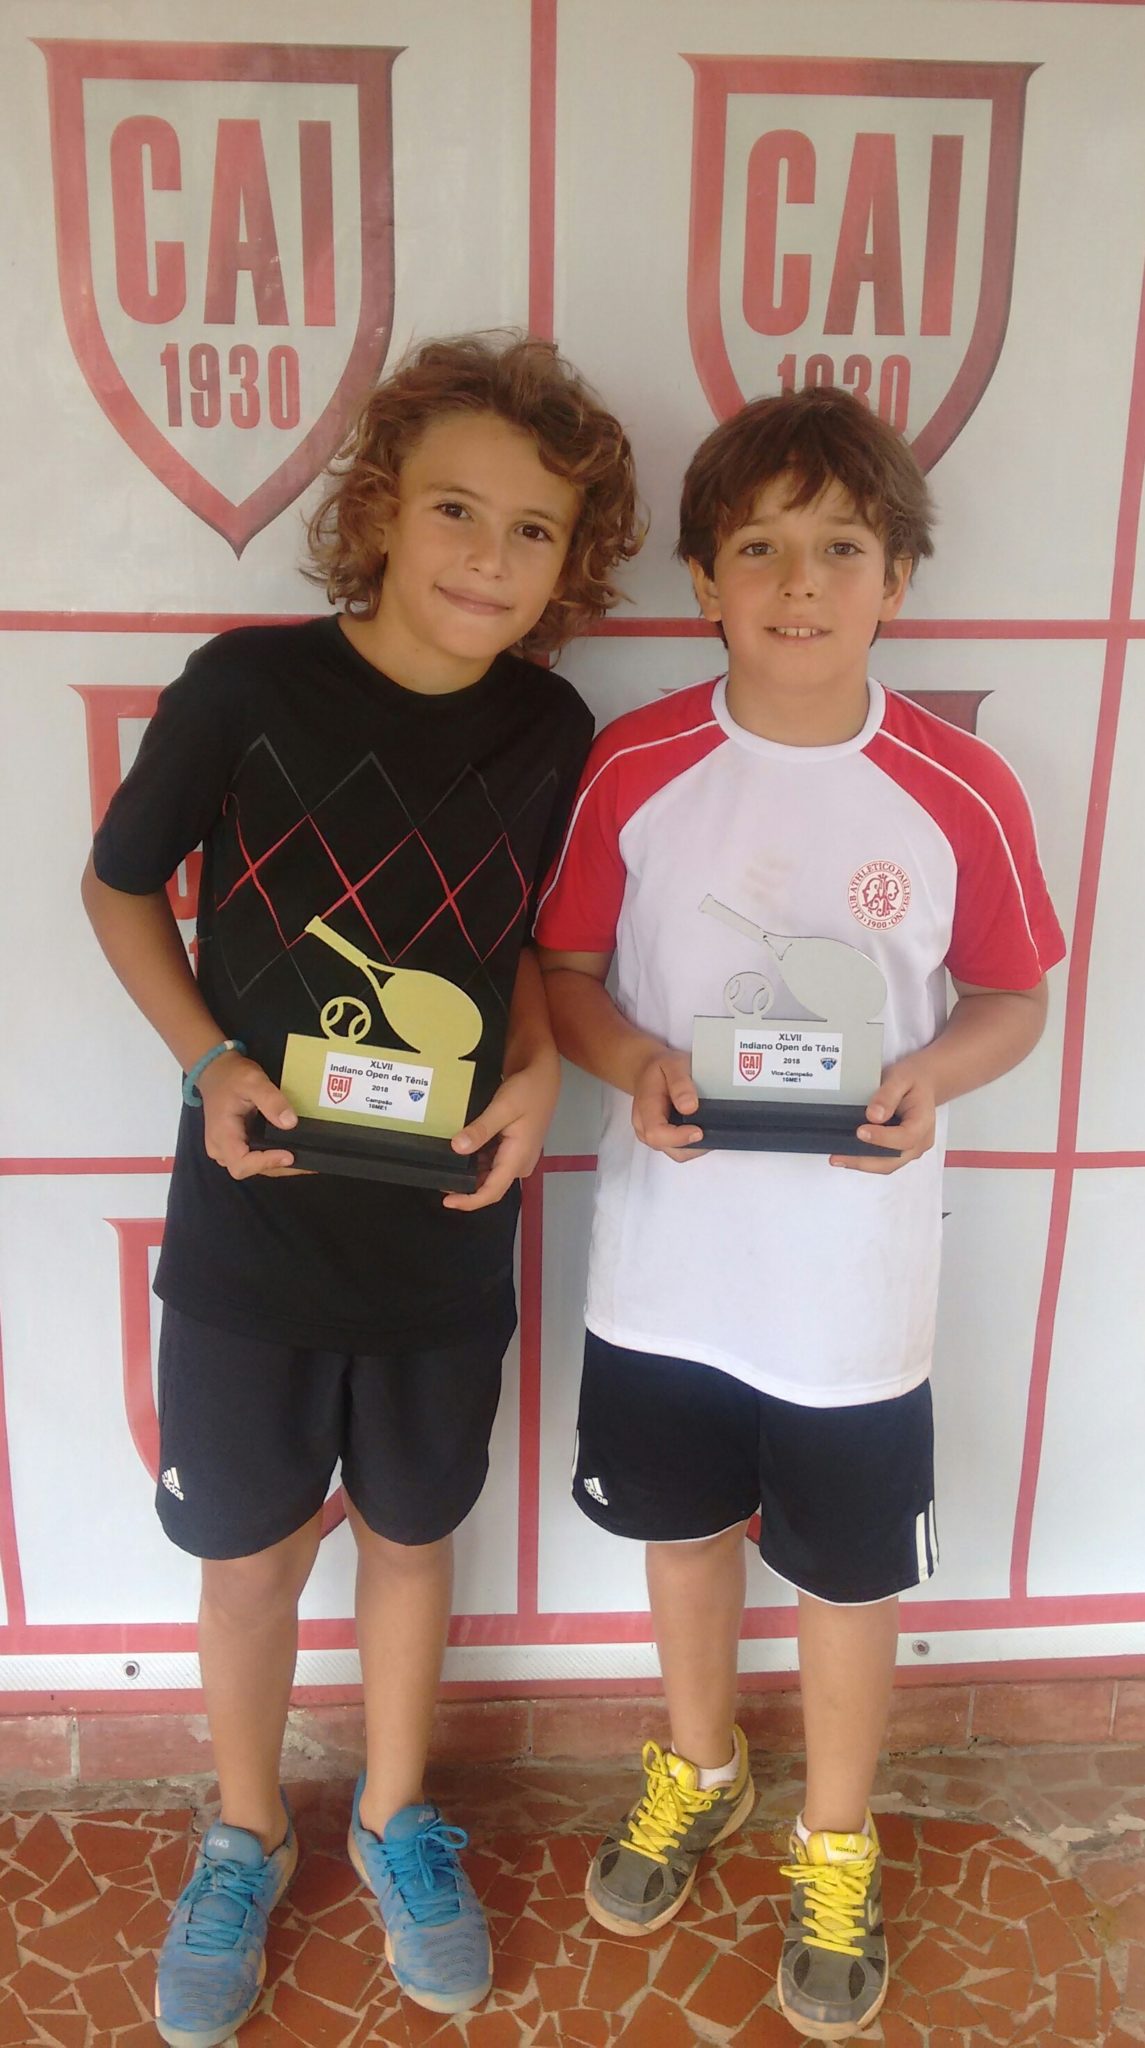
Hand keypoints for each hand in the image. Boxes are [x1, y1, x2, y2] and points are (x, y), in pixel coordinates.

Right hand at [198, 1051, 303, 1178]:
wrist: (216, 1071)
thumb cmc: (232, 1076)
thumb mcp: (253, 1081)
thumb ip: (271, 1100)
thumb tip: (290, 1123)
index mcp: (222, 1134)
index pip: (241, 1163)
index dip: (265, 1163)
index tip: (289, 1155)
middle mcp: (220, 1148)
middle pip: (248, 1170)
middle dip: (277, 1167)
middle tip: (308, 1163)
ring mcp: (225, 1149)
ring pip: (252, 1168)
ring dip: (277, 1166)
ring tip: (306, 1160)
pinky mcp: (234, 1146)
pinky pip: (253, 1159)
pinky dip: (272, 1158)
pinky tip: (292, 1152)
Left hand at [443, 1052, 561, 1210]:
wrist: (543, 1074)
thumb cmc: (528, 1090)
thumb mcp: (503, 1107)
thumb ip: (481, 1130)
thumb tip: (457, 1149)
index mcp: (518, 1158)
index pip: (493, 1191)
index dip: (470, 1201)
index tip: (447, 1201)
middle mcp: (519, 1163)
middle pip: (490, 1185)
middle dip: (465, 1186)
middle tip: (438, 1177)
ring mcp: (517, 1156)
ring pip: (490, 1174)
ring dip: (469, 1172)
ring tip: (444, 1164)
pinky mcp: (513, 1148)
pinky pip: (492, 1162)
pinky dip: (475, 1160)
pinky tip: (460, 1150)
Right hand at [632, 1048, 705, 1161]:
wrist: (648, 1071)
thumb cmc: (660, 1068)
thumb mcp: (672, 1064)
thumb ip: (680, 1084)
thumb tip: (690, 1107)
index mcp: (645, 1107)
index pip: (656, 1133)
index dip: (679, 1137)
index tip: (699, 1131)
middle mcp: (644, 1126)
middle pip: (668, 1148)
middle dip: (693, 1145)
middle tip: (711, 1129)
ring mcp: (651, 1134)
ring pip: (676, 1152)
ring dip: (695, 1146)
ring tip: (709, 1127)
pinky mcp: (661, 1138)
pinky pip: (679, 1149)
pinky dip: (693, 1143)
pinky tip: (702, 1129)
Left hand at [830, 1060, 936, 1173]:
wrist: (921, 1084)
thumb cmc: (912, 1080)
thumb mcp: (900, 1078)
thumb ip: (887, 1096)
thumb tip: (874, 1115)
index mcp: (923, 1122)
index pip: (905, 1137)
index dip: (882, 1138)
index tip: (860, 1132)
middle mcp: (920, 1141)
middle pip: (894, 1160)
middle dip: (864, 1161)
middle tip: (838, 1156)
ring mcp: (911, 1149)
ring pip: (886, 1165)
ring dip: (861, 1164)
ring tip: (837, 1158)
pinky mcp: (900, 1152)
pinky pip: (882, 1161)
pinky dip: (864, 1160)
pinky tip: (846, 1155)